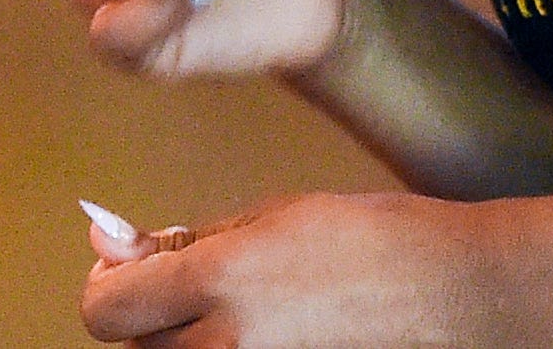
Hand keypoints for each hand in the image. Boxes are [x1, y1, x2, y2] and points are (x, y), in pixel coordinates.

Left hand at [80, 192, 480, 348]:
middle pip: (133, 347)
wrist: (448, 296)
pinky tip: (266, 331)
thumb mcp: (273, 216)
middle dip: (151, 313)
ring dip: (185, 340)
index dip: (109, 284)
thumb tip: (116, 245)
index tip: (126, 267)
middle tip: (196, 285)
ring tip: (242, 310)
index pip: (104, 309)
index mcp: (218, 279)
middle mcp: (223, 344)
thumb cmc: (373, 241)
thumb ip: (189, 240)